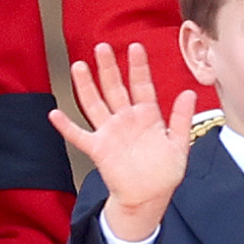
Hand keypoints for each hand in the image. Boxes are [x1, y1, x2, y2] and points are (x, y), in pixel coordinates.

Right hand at [48, 42, 196, 241]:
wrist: (149, 197)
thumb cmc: (165, 171)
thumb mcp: (179, 143)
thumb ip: (182, 118)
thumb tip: (189, 93)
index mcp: (147, 115)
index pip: (142, 85)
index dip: (138, 67)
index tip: (135, 46)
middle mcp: (126, 119)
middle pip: (115, 88)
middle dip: (109, 68)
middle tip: (102, 47)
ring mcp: (111, 132)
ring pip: (95, 104)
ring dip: (87, 86)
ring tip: (79, 66)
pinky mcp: (98, 149)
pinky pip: (79, 136)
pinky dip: (66, 126)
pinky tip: (54, 114)